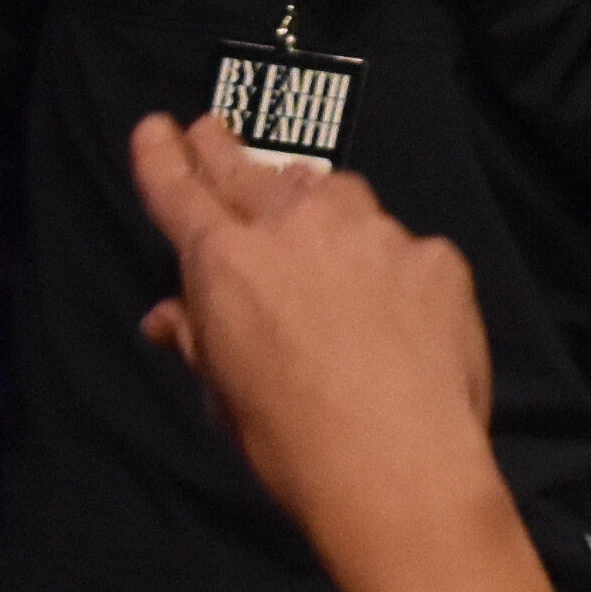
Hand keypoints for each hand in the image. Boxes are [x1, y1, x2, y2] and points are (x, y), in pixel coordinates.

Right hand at [131, 111, 504, 579]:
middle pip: (252, 171)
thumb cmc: (290, 442)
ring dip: (315, 202)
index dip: (163, 157)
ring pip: (335, 194)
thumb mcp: (222, 395)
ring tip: (310, 223)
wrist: (400, 463)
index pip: (181, 191)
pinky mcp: (434, 254)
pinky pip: (400, 245)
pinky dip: (386, 263)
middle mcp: (297, 226)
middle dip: (225, 150)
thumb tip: (169, 316)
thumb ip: (198, 340)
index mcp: (226, 261)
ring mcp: (374, 233)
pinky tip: (394, 304)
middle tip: (213, 131)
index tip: (156, 128)